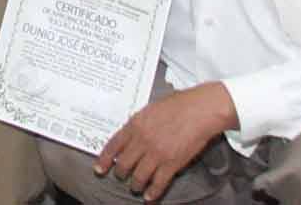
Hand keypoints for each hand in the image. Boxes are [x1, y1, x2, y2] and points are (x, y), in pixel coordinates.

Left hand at [95, 83, 238, 201]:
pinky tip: (149, 197)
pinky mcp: (172, 163)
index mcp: (135, 124)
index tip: (100, 168)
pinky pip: (158, 183)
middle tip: (121, 176)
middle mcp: (143, 140)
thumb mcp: (150, 108)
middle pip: (124, 165)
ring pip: (138, 177)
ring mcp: (157, 153)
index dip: (104, 160)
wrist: (200, 110)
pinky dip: (152, 192)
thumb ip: (138, 123)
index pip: (113, 146)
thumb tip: (130, 134)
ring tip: (135, 187)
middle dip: (120, 174)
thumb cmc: (179, 104)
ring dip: (135, 185)